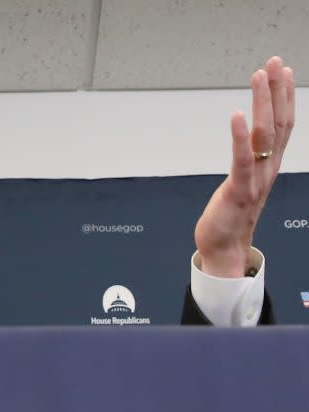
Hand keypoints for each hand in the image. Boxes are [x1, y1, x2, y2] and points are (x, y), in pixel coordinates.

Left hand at [194, 56, 294, 277]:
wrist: (225, 249)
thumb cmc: (230, 216)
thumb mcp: (244, 182)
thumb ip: (249, 162)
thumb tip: (247, 141)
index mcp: (269, 166)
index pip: (283, 126)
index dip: (285, 97)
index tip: (282, 71)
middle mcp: (268, 169)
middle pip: (280, 123)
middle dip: (277, 91)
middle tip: (274, 62)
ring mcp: (256, 179)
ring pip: (265, 136)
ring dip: (263, 103)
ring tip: (259, 76)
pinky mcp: (239, 190)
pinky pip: (242, 159)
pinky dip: (240, 136)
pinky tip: (237, 115)